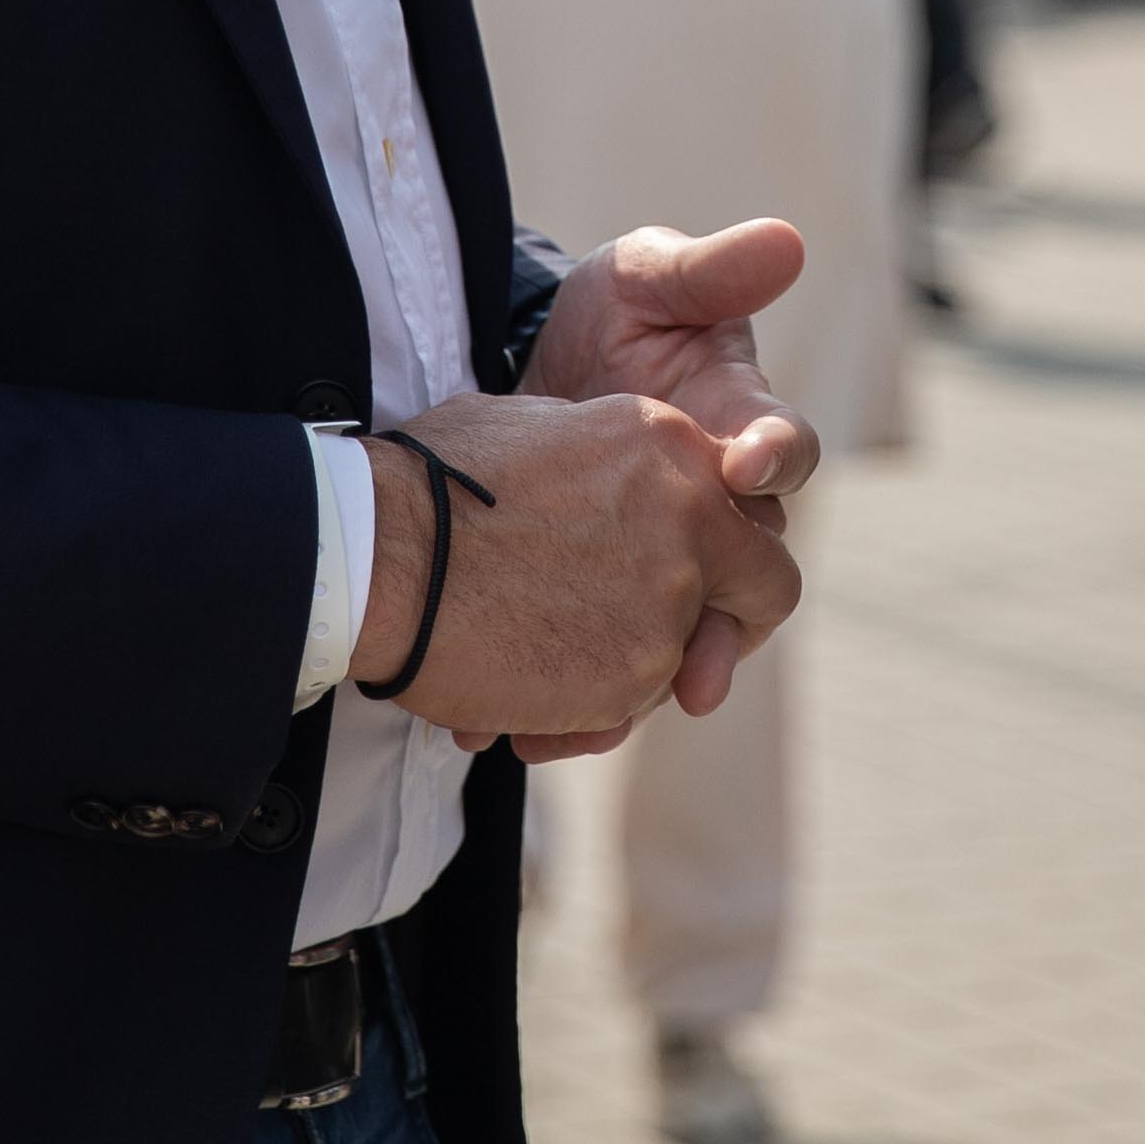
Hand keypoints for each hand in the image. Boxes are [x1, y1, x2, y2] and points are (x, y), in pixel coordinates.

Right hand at [351, 387, 798, 747]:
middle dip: (727, 622)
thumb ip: (604, 458)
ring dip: (632, 672)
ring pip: (689, 661)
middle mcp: (692, 520)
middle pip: (766, 591)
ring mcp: (670, 603)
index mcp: (670, 447)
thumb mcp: (536, 428)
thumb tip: (614, 479)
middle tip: (662, 645)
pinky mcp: (634, 675)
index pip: (754, 512)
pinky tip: (524, 704)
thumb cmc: (431, 485)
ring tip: (547, 665)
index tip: (695, 577)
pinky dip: (585, 715)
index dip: (731, 554)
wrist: (378, 557)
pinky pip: (630, 709)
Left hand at [525, 216, 816, 713]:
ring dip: (638, 692)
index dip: (779, 456)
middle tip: (702, 672)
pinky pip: (602, 666)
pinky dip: (561, 704)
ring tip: (594, 726)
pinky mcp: (605, 595)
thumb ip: (709, 273)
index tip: (751, 461)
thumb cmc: (622, 313)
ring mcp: (667, 561)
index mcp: (746, 426)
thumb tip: (788, 240)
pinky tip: (506, 729)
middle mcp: (720, 507)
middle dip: (724, 634)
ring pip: (677, 645)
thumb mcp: (652, 279)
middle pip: (748, 585)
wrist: (540, 363)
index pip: (790, 448)